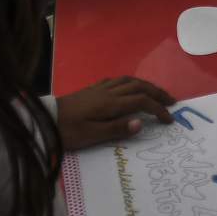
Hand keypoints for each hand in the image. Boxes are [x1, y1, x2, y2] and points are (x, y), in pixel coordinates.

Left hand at [57, 75, 176, 149]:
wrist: (44, 120)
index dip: (158, 109)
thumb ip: (117, 129)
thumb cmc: (68, 131)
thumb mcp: (92, 135)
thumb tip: (140, 123)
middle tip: (172, 101)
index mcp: (110, 104)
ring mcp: (99, 88)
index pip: (141, 102)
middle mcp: (108, 92)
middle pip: (139, 86)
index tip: (169, 120)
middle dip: (157, 92)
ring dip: (145, 84)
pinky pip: (116, 80)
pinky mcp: (91, 89)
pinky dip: (129, 81)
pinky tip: (129, 86)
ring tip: (156, 92)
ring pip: (128, 80)